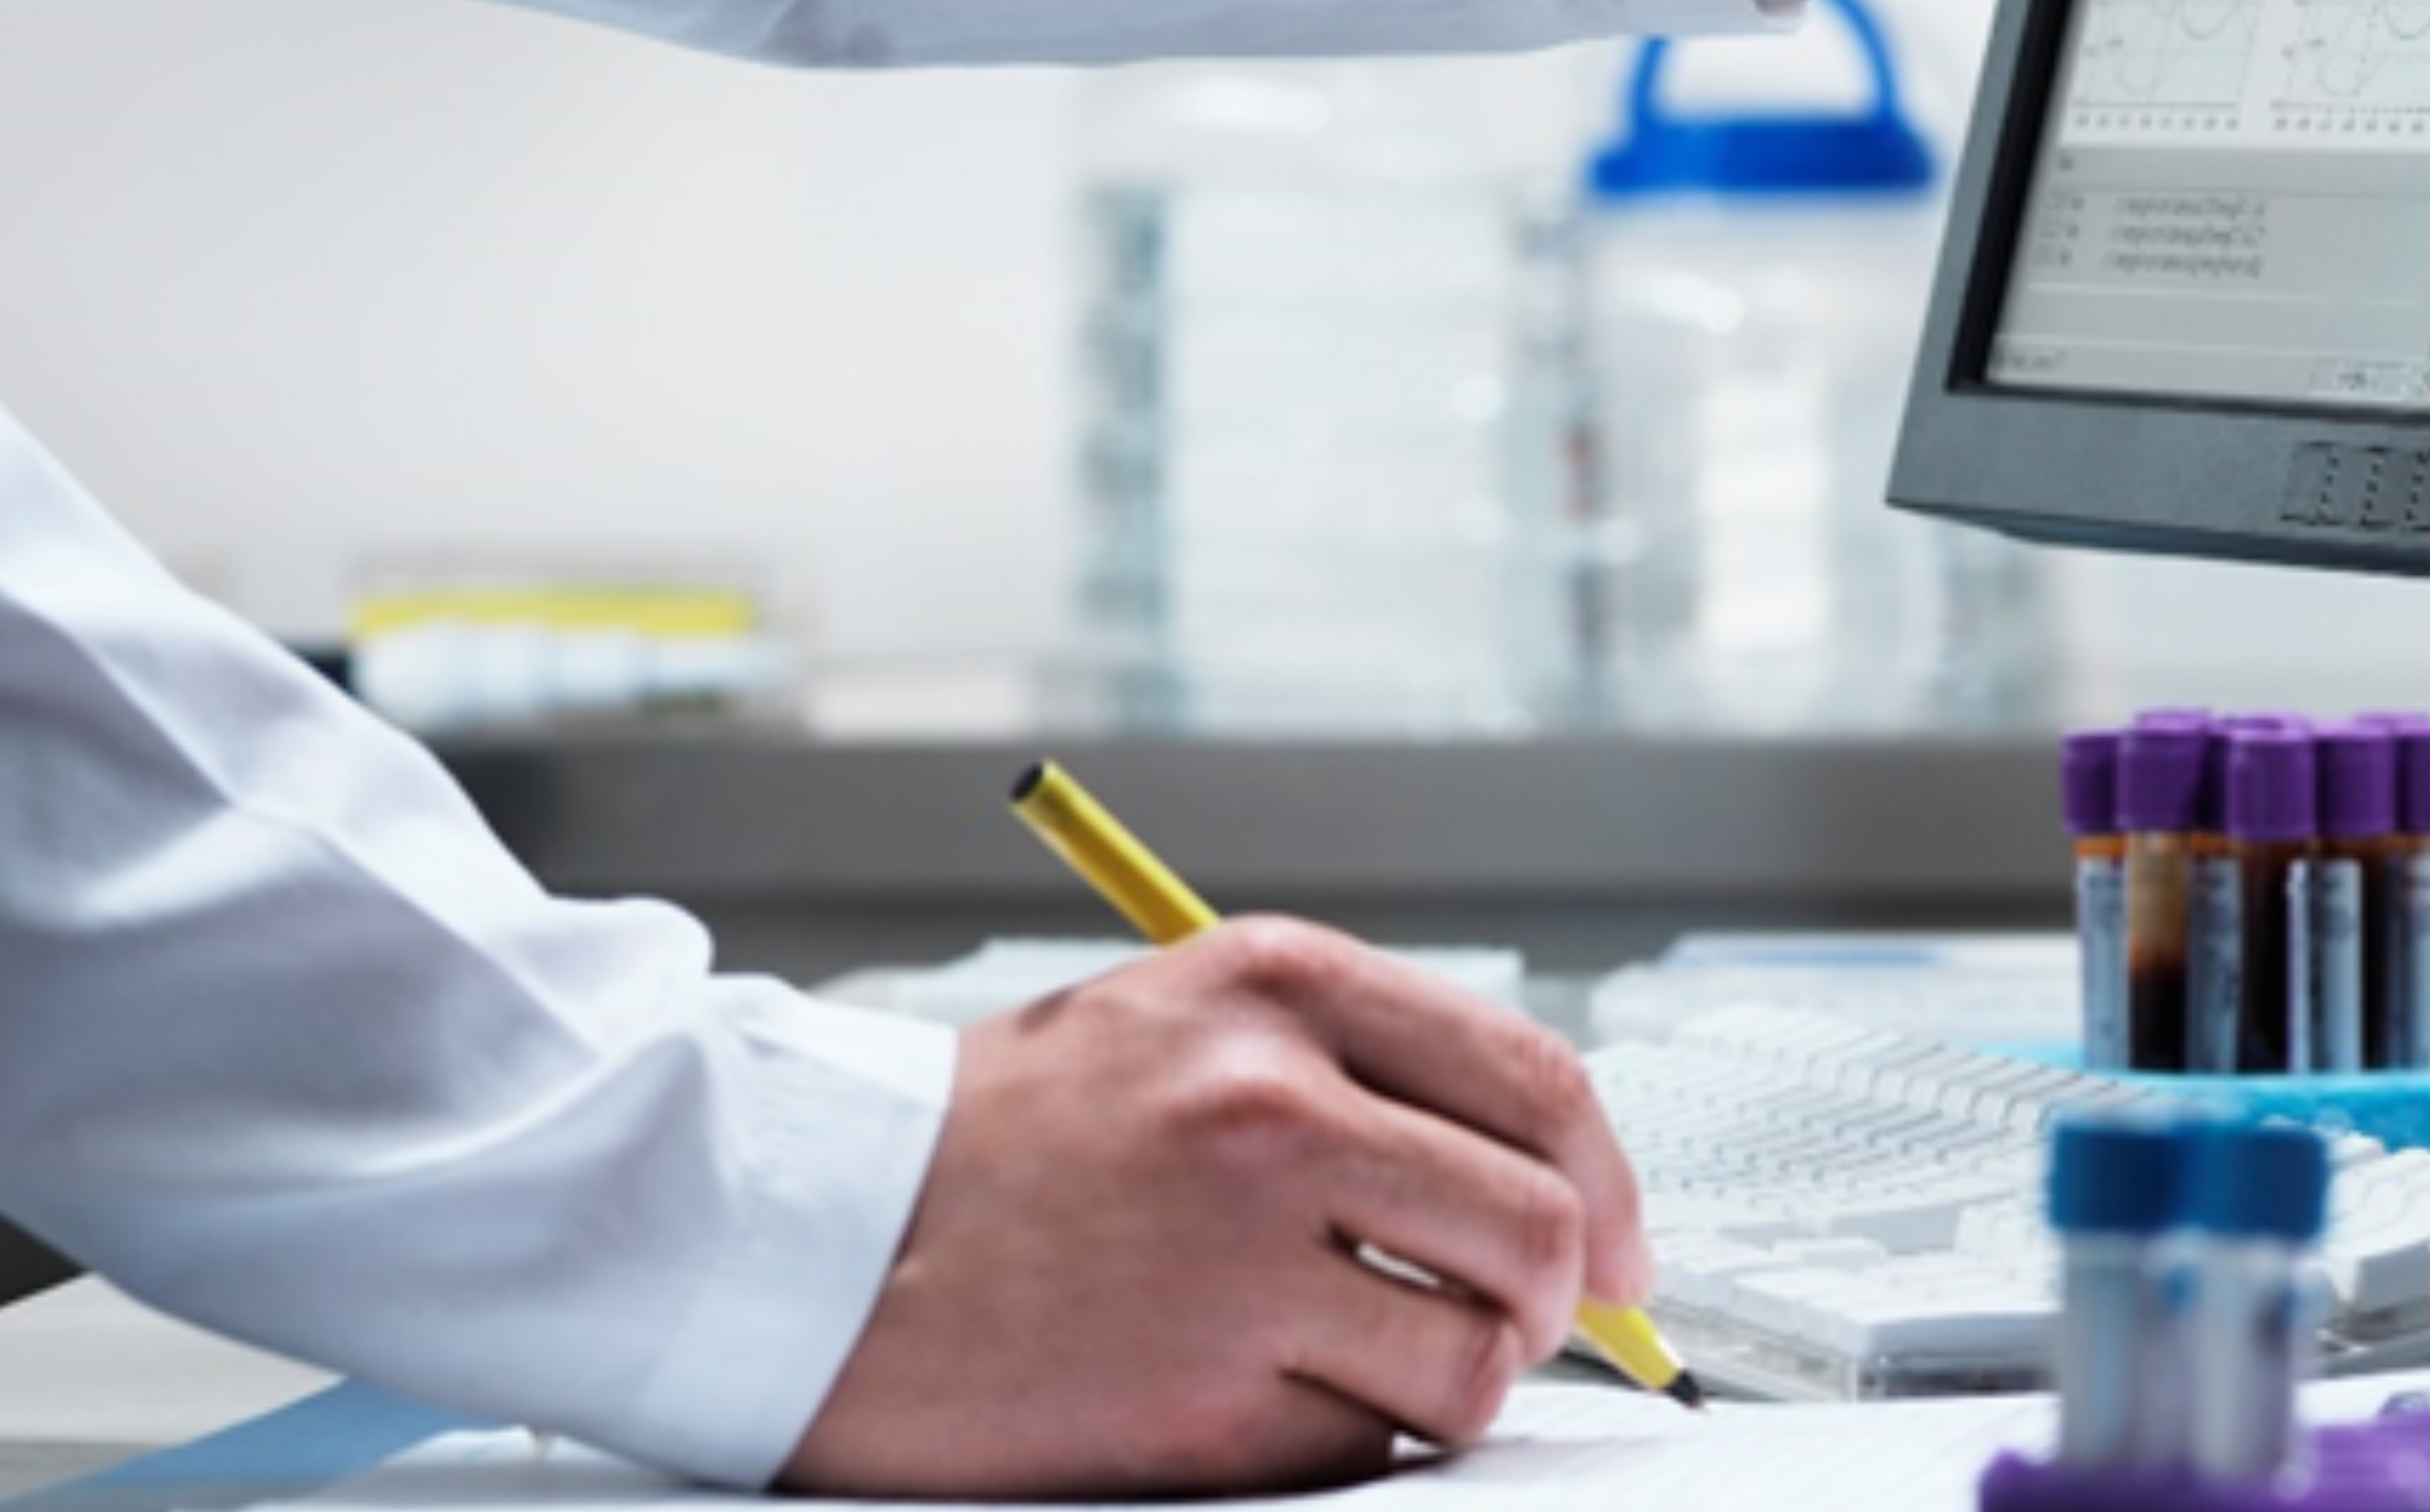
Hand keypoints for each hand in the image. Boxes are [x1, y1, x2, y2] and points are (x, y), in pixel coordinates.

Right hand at [785, 919, 1653, 1497]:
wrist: (806, 1236)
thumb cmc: (1000, 1140)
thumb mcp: (1176, 1025)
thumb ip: (1352, 1070)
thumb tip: (1546, 1179)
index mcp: (1276, 987)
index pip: (1536, 1082)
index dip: (1610, 1182)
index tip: (1622, 1248)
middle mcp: (1271, 1108)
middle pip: (1539, 1229)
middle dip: (1557, 1301)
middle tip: (1516, 1324)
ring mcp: (1235, 1260)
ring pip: (1473, 1358)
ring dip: (1448, 1380)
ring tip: (1361, 1358)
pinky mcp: (1198, 1402)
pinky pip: (1365, 1442)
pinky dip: (1344, 1437)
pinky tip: (1255, 1392)